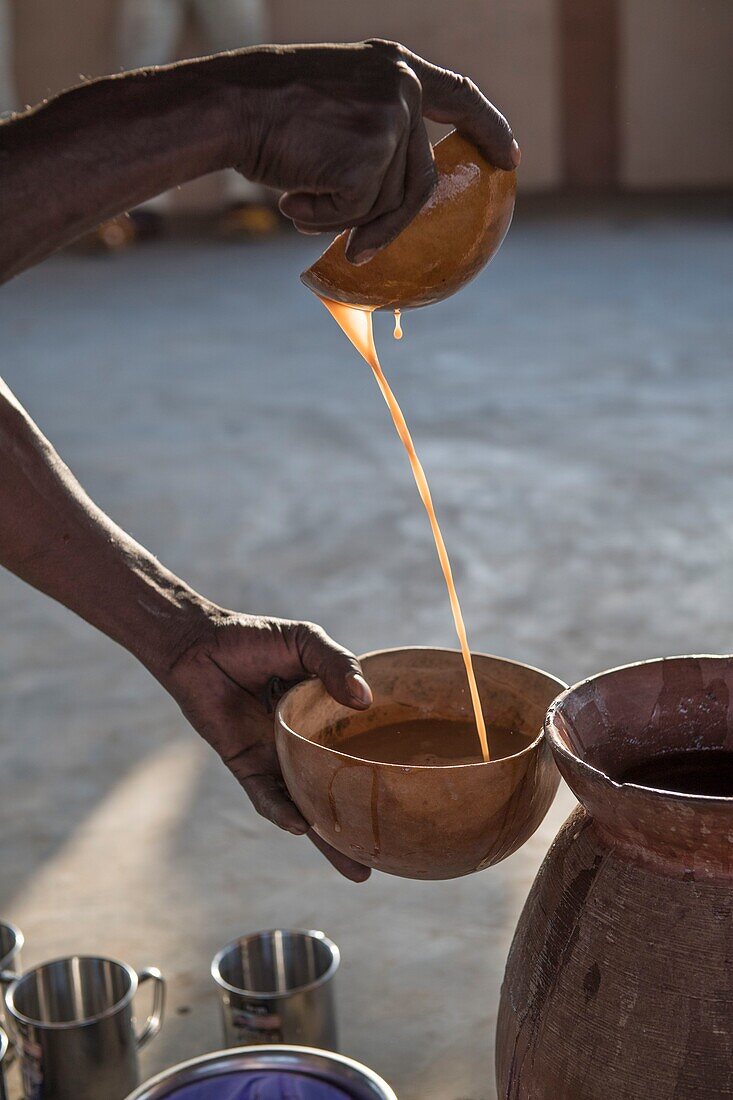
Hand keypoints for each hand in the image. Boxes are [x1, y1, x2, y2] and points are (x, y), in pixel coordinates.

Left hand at [161, 607, 373, 880]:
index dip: (384, 765)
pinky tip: (301, 826)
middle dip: (362, 823)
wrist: (198, 643)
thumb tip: (366, 700)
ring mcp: (276, 756)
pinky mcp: (246, 763)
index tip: (415, 788)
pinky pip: (266, 795)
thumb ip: (335, 664)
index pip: (360, 744)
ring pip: (306, 804)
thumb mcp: (304, 642)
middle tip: (393, 855)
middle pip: (338, 787)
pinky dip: (282, 811)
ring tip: (358, 869)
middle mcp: (304, 742)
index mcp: (325, 715)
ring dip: (327, 838)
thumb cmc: (253, 638)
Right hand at [221, 39, 518, 262]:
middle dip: (388, 225)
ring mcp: (390, 120)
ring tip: (296, 199)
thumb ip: (374, 136)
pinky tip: (292, 199)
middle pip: (420, 181)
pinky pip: (358, 213)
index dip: (488, 130)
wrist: (230, 105)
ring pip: (386, 203)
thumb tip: (393, 206)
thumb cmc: (269, 112)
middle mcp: (402, 88)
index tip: (510, 159)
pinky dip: (323, 218)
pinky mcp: (371, 154)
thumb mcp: (336, 107)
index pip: (459, 98)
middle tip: (358, 252)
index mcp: (396, 67)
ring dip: (341, 218)